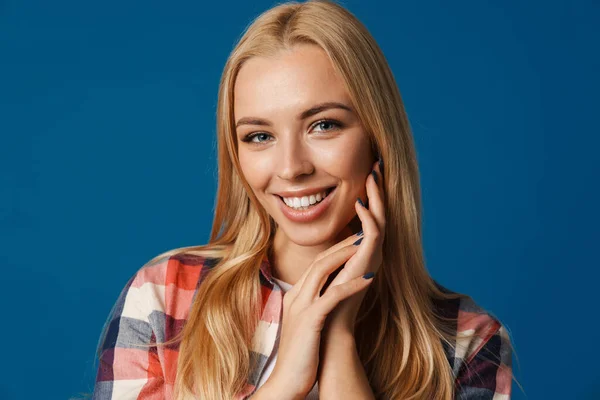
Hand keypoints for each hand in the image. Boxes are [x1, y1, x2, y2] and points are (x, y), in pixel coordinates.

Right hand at [266, 232, 375, 397]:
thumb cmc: (301, 357)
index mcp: (295, 296)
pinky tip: (370, 277)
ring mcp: (300, 307)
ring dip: (346, 255)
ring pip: (322, 270)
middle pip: (319, 260)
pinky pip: (332, 295)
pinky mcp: (309, 321)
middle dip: (342, 244)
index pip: (315, 264)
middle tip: (364, 232)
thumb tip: (330, 298)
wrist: (286, 383)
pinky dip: (352, 284)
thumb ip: (314, 307)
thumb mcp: (306, 326)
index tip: (355, 240)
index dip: (336, 249)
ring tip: (367, 245)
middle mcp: (295, 296)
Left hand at [322, 159, 384, 333]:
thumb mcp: (331, 263)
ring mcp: (373, 257)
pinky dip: (368, 217)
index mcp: (364, 250)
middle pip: (379, 213)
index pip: (370, 215)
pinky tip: (359, 202)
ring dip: (376, 196)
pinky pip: (373, 235)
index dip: (370, 194)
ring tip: (372, 174)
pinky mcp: (369, 264)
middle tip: (376, 163)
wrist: (329, 325)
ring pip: (380, 219)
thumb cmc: (326, 297)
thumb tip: (333, 231)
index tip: (366, 171)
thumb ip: (336, 247)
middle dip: (378, 188)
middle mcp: (372, 252)